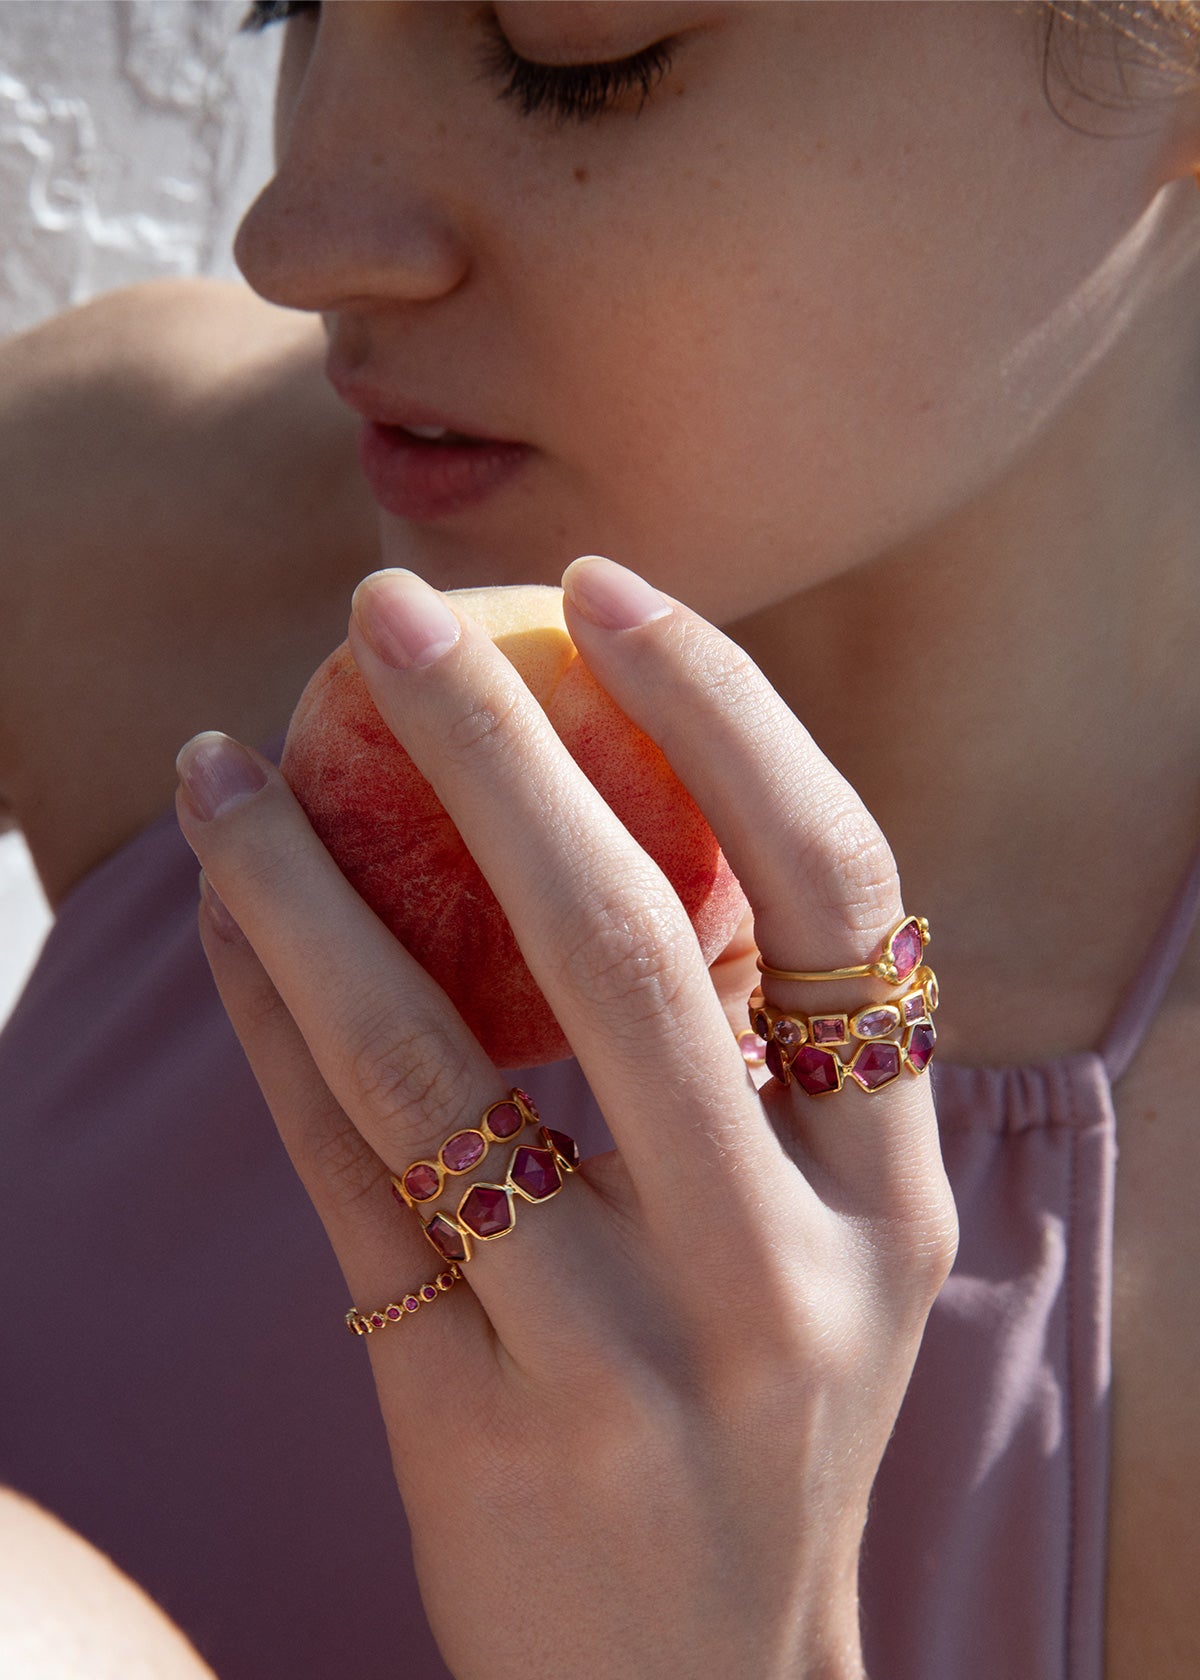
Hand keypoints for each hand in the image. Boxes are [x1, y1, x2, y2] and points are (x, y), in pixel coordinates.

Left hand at [175, 557, 956, 1679]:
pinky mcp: (473, 1425)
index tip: (607, 591)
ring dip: (306, 878)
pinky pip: (340, 1174)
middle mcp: (778, 1266)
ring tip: (223, 762)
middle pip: (624, 939)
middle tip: (383, 606)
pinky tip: (222, 923)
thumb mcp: (821, 1244)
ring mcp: (623, 1359)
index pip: (832, 887)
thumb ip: (756, 1057)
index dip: (725, 711)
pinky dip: (269, 1023)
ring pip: (427, 1053)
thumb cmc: (757, 1411)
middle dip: (492, 739)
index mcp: (889, 1186)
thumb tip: (607, 809)